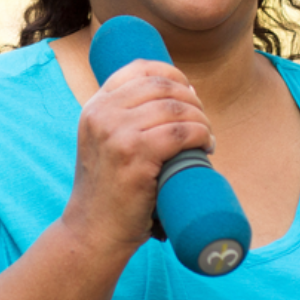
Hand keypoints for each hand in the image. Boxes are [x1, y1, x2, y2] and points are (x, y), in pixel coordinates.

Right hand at [59, 59, 212, 257]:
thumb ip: (122, 120)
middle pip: (162, 86)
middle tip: (202, 121)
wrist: (93, 231)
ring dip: (201, 119)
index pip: (138, 68)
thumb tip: (177, 98)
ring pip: (176, 108)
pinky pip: (181, 133)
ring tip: (206, 137)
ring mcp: (116, 134)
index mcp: (94, 106)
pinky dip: (202, 135)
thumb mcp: (103, 144)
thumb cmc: (108, 192)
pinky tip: (206, 146)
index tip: (188, 91)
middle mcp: (102, 114)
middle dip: (192, 99)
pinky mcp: (134, 156)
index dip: (172, 73)